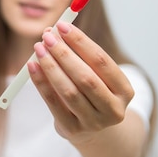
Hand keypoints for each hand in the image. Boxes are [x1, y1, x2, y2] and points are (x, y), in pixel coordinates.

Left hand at [28, 21, 134, 145]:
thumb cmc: (92, 92)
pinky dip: (41, 82)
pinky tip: (32, 66)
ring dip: (51, 67)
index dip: (81, 42)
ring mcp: (94, 123)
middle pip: (86, 77)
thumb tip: (54, 31)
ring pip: (69, 91)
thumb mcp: (94, 74)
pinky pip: (53, 103)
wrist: (91, 129)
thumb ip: (78, 54)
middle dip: (64, 54)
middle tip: (47, 37)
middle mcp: (113, 109)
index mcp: (125, 90)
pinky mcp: (73, 130)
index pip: (102, 61)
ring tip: (38, 48)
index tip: (62, 26)